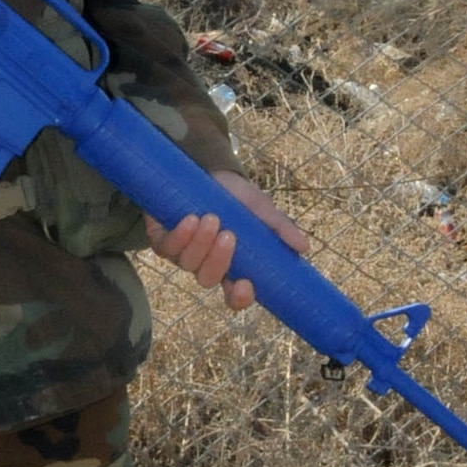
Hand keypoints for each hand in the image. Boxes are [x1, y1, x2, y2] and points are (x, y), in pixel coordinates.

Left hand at [146, 168, 308, 311]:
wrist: (204, 169)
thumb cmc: (234, 196)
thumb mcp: (260, 208)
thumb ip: (280, 228)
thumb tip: (304, 246)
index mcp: (232, 265)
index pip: (235, 295)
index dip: (238, 297)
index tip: (245, 285)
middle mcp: (205, 265)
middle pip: (208, 279)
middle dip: (218, 261)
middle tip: (229, 235)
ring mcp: (182, 254)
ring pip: (188, 263)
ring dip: (200, 243)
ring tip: (211, 218)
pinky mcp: (162, 240)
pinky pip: (168, 246)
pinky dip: (180, 235)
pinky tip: (190, 219)